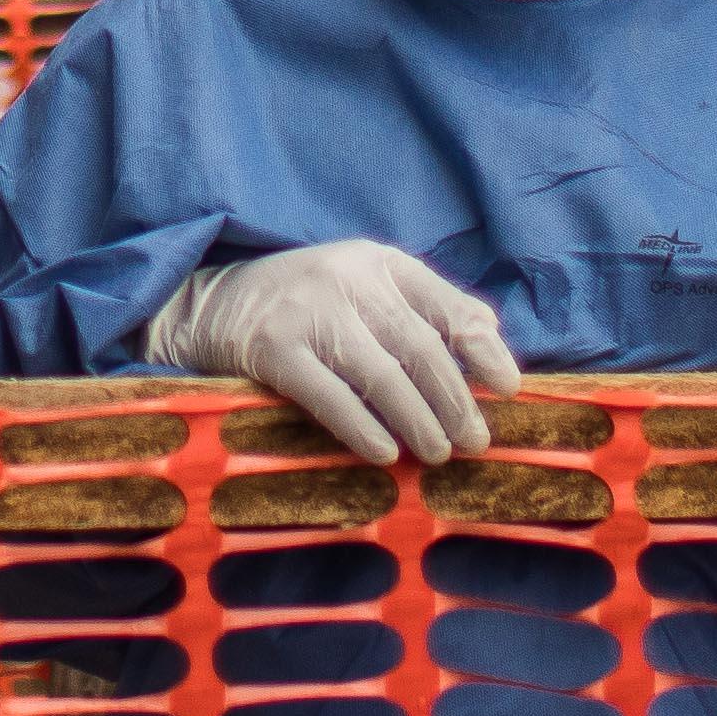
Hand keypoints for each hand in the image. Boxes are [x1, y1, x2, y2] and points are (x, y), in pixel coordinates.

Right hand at [143, 240, 515, 465]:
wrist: (208, 304)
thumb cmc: (302, 303)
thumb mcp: (361, 287)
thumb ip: (420, 308)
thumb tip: (490, 341)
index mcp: (378, 262)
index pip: (444, 303)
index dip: (481, 348)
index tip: (508, 388)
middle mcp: (348, 278)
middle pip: (419, 345)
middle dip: (455, 399)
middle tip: (475, 441)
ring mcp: (310, 311)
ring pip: (382, 374)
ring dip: (418, 420)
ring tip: (437, 453)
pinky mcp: (274, 347)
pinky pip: (330, 395)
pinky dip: (362, 426)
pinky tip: (384, 453)